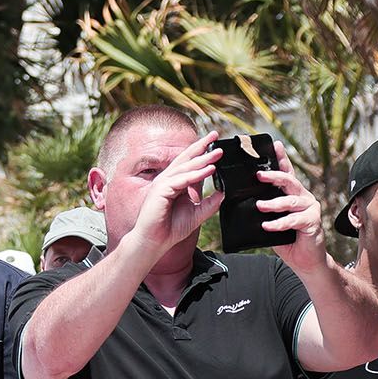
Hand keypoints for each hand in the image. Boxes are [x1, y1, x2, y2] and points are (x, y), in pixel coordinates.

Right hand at [130, 131, 224, 258]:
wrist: (154, 242)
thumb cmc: (170, 229)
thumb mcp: (196, 214)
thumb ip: (209, 203)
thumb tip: (223, 192)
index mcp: (174, 183)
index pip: (189, 163)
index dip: (201, 151)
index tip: (215, 143)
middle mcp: (167, 180)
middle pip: (186, 158)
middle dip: (201, 146)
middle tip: (215, 136)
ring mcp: (162, 184)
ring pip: (185, 167)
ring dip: (202, 159)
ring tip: (218, 153)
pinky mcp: (160, 191)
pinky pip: (181, 180)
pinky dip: (196, 175)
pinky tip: (209, 170)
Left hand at [256, 141, 330, 272]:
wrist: (305, 261)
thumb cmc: (287, 240)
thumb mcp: (271, 223)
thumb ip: (263, 212)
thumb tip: (241, 203)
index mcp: (293, 195)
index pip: (287, 173)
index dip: (281, 159)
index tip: (275, 144)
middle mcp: (303, 197)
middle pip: (289, 181)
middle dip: (274, 176)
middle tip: (258, 175)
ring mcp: (310, 208)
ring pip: (291, 201)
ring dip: (274, 203)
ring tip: (259, 205)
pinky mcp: (313, 222)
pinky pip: (294, 220)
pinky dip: (279, 223)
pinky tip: (267, 225)